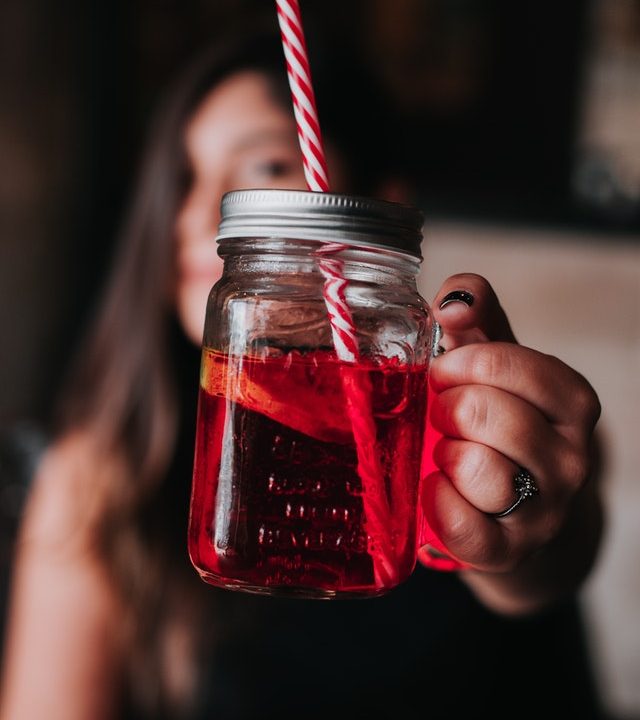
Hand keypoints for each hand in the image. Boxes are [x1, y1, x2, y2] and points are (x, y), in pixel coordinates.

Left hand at [420, 274, 600, 580]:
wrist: (512, 505)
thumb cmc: (497, 423)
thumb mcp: (494, 364)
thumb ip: (476, 319)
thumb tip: (454, 297)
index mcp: (572, 402)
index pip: (515, 365)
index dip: (464, 361)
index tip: (443, 368)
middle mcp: (571, 457)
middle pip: (495, 415)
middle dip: (449, 406)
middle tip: (439, 410)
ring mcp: (546, 510)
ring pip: (481, 471)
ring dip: (446, 454)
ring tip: (445, 451)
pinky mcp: (511, 551)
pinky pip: (465, 530)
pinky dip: (438, 505)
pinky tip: (436, 489)